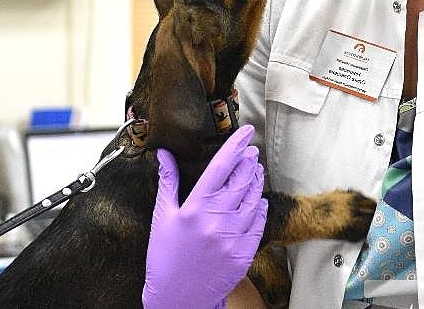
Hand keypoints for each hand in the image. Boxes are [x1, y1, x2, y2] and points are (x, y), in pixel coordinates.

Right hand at [142, 125, 267, 308]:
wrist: (177, 298)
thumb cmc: (164, 258)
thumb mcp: (162, 217)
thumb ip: (168, 182)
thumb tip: (164, 154)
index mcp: (196, 208)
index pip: (221, 166)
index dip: (236, 145)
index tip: (246, 131)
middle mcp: (218, 220)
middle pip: (242, 179)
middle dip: (249, 162)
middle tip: (251, 151)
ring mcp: (234, 238)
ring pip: (254, 200)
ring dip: (256, 182)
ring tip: (255, 171)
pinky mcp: (244, 254)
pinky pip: (259, 224)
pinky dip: (260, 209)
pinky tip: (258, 201)